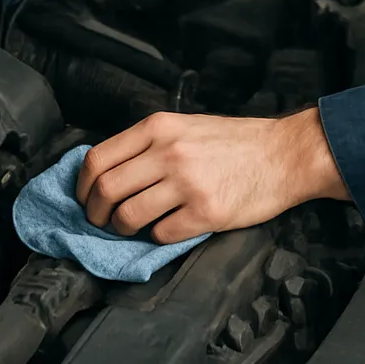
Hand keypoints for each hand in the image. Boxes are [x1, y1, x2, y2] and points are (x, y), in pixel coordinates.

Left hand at [75, 109, 349, 243]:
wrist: (282, 154)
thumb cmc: (232, 141)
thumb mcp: (184, 126)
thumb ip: (147, 143)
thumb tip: (108, 171)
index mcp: (158, 127)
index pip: (98, 159)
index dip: (81, 186)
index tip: (83, 199)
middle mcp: (168, 152)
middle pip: (106, 190)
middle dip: (95, 213)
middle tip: (100, 222)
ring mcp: (187, 184)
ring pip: (128, 216)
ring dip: (122, 229)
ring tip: (129, 229)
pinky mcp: (206, 213)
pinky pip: (161, 234)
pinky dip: (156, 237)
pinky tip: (166, 229)